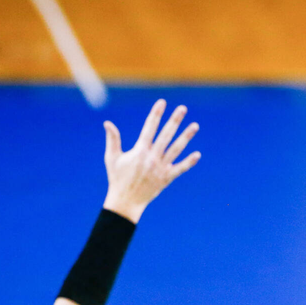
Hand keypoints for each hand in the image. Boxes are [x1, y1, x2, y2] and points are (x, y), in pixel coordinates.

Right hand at [102, 100, 200, 222]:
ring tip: (195, 125)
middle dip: (174, 121)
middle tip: (183, 108)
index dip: (156, 114)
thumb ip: (113, 140)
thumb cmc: (117, 178)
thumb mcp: (112, 158)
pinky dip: (189, 162)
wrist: (125, 201)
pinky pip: (180, 169)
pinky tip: (198, 154)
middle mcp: (152, 158)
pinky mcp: (167, 178)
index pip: (149, 128)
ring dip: (186, 137)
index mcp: (139, 151)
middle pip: (166, 135)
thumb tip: (107, 123)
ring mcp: (161, 168)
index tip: (162, 102)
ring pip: (176, 149)